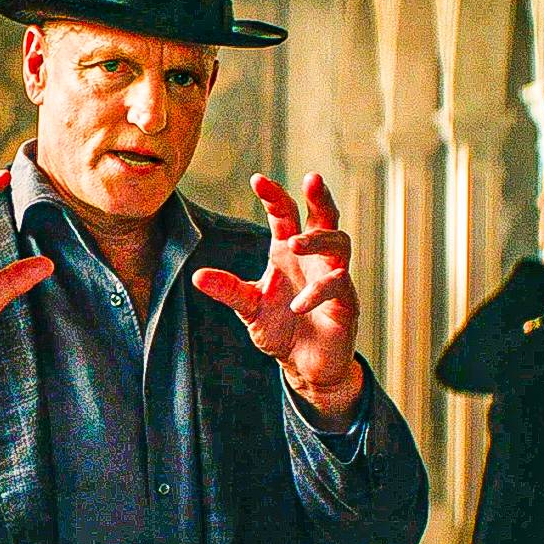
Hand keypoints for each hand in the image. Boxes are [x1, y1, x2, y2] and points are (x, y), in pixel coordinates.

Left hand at [192, 173, 363, 429]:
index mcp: (287, 251)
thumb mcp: (249, 308)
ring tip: (295, 243)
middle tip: (311, 179)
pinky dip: (317, 292)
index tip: (257, 180)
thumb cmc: (280, 329)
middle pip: (325, 217)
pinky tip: (297, 305)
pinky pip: (338, 286)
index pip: (285, 215)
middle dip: (320, 197)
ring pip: (339, 243)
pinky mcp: (346, 302)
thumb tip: (197, 276)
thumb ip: (229, 290)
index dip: (274, 196)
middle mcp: (313, 258)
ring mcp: (333, 277)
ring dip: (318, 239)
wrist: (304, 365)